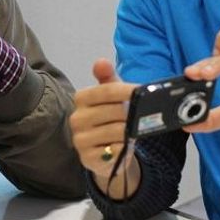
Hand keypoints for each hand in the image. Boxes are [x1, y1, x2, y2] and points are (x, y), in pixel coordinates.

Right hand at [69, 59, 139, 197]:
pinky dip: (125, 147)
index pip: (107, 91)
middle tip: (143, 116)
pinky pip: (115, 150)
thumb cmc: (109, 120)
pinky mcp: (87, 158)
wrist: (106, 154)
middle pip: (115, 111)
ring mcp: (80, 139)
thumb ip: (107, 78)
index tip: (143, 92)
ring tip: (134, 130)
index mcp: (81, 98)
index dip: (128, 91)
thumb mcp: (110, 97)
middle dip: (132, 113)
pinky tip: (125, 145)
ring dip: (131, 131)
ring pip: (118, 131)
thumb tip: (101, 61)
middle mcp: (76, 118)